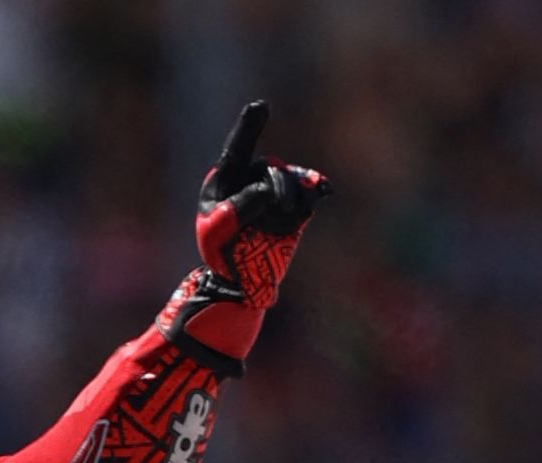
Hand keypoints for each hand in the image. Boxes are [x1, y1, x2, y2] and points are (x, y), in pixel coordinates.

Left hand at [193, 100, 324, 309]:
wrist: (244, 276)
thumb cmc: (222, 250)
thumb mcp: (217, 230)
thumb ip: (238, 207)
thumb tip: (267, 191)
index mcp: (226, 178)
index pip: (237, 149)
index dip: (249, 127)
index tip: (259, 107)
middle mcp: (252, 176)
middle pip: (269, 169)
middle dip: (272, 191)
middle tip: (266, 215)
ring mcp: (277, 187)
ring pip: (289, 181)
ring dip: (287, 201)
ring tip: (276, 224)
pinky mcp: (297, 202)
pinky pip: (309, 190)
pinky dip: (315, 191)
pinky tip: (324, 191)